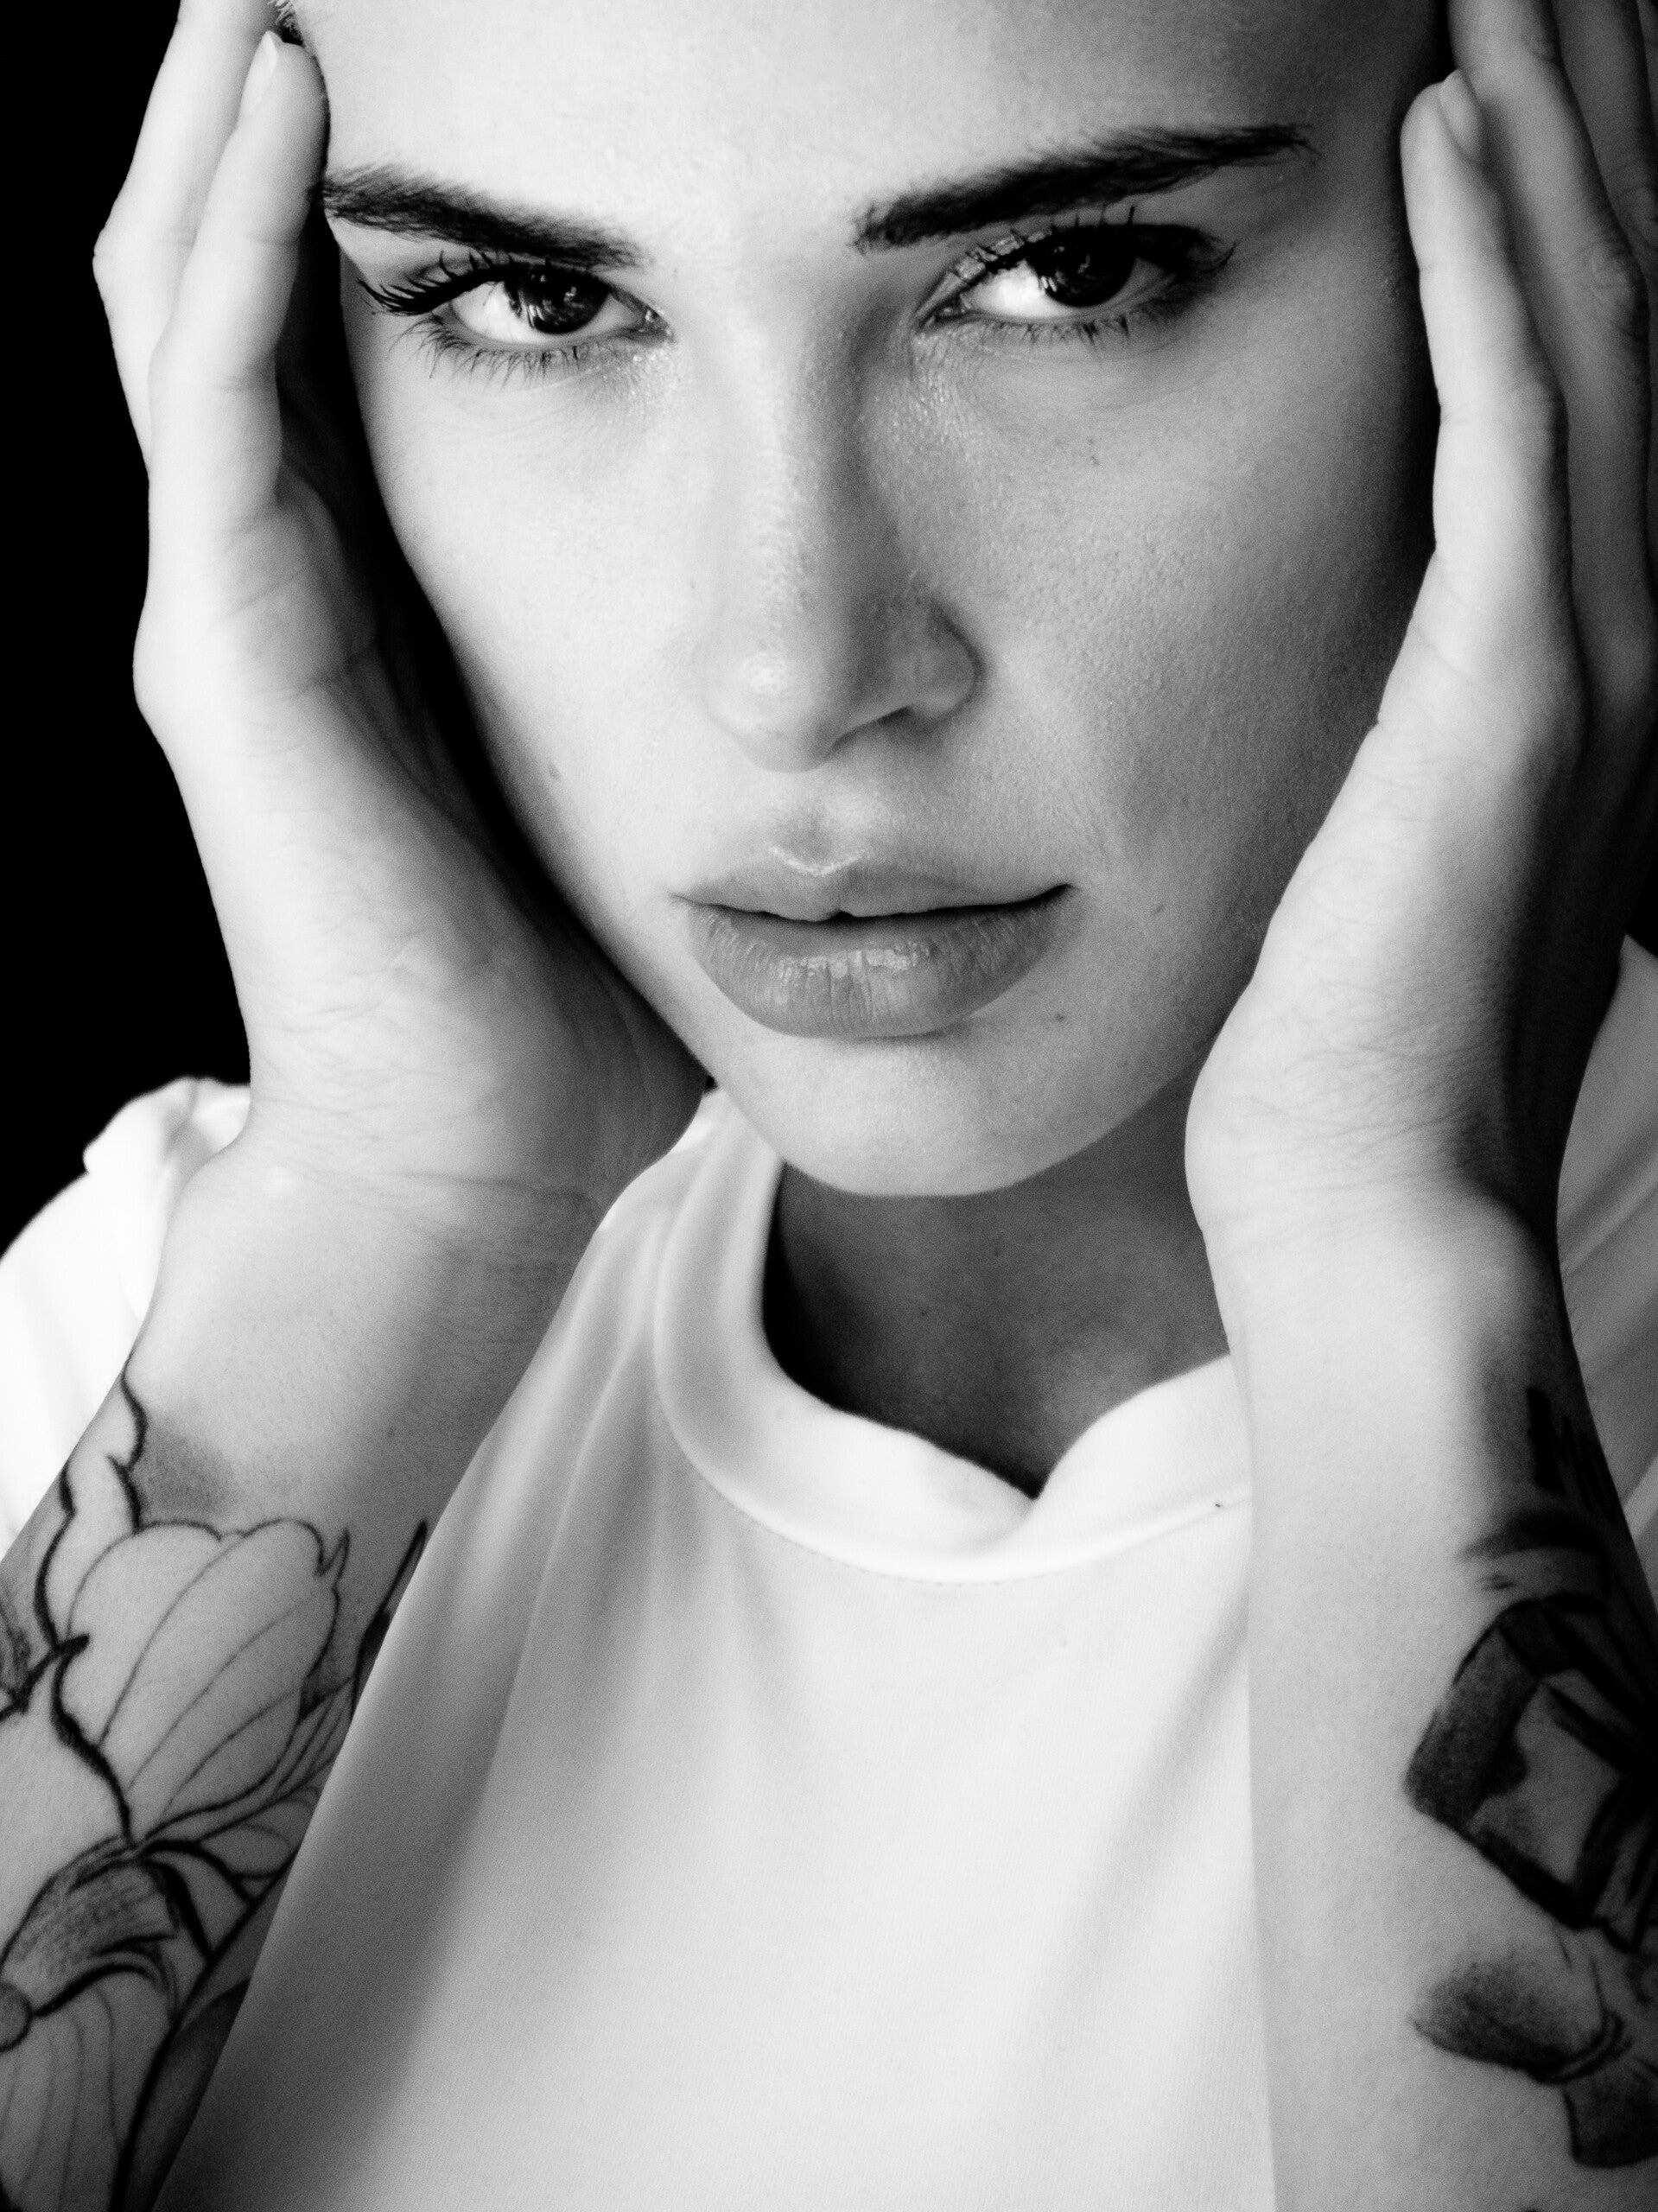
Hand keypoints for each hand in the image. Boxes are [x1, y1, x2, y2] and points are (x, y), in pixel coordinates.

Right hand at [93, 0, 702, 1244]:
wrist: (480, 1158)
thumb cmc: (567, 998)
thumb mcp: (618, 789)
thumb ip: (651, 686)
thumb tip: (797, 632)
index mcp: (364, 604)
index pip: (330, 343)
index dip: (364, 195)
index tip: (475, 64)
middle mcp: (270, 581)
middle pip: (234, 282)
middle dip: (270, 114)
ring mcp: (226, 607)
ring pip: (183, 302)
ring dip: (229, 126)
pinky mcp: (221, 654)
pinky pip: (210, 405)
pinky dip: (233, 247)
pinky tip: (286, 100)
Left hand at [1187, 0, 1657, 1276]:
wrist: (1372, 1198)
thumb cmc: (1351, 1046)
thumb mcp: (1394, 841)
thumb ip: (1417, 721)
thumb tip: (1380, 657)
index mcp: (1585, 657)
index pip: (1596, 372)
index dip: (1578, 198)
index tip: (1518, 52)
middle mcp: (1623, 630)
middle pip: (1625, 306)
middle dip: (1591, 110)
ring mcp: (1588, 661)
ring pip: (1596, 333)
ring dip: (1553, 135)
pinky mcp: (1510, 701)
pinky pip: (1512, 443)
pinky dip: (1493, 281)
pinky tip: (1448, 134)